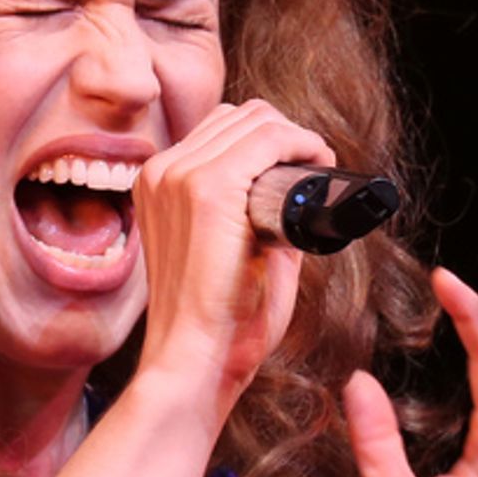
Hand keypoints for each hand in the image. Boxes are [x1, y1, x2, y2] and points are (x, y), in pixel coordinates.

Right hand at [134, 100, 333, 418]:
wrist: (196, 360)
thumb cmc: (218, 321)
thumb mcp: (230, 252)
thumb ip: (253, 212)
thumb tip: (297, 186)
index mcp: (157, 184)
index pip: (220, 129)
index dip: (269, 141)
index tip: (302, 169)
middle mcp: (161, 171)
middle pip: (239, 116)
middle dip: (285, 135)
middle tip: (316, 171)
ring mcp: (179, 176)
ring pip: (256, 120)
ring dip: (296, 138)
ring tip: (319, 170)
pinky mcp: (207, 189)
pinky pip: (268, 138)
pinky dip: (303, 144)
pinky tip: (320, 165)